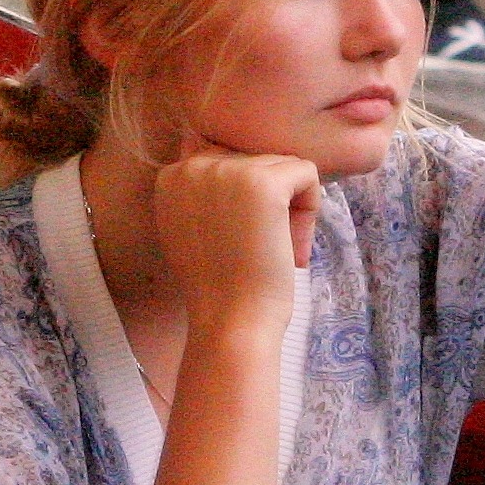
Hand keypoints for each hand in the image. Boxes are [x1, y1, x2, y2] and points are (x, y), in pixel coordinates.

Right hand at [152, 142, 319, 333]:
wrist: (229, 322)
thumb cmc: (218, 287)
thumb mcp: (191, 229)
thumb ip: (203, 194)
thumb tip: (239, 167)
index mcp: (173, 175)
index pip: (232, 163)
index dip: (246, 203)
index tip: (238, 242)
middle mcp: (194, 165)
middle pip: (258, 161)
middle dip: (271, 204)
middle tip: (260, 251)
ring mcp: (228, 170)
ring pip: (284, 166)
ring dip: (291, 208)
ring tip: (274, 250)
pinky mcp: (263, 182)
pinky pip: (307, 173)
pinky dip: (311, 209)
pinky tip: (291, 246)